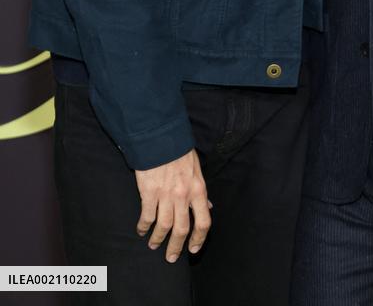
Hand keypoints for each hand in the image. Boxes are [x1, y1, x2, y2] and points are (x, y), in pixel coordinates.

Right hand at [135, 148, 210, 262]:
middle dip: (176, 247)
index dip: (199, 238)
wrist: (161, 137)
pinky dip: (144, 227)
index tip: (193, 249)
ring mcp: (166, 195)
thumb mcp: (197, 169)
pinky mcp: (149, 192)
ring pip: (164, 226)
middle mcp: (184, 195)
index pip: (204, 221)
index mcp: (198, 189)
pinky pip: (147, 216)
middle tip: (170, 257)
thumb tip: (208, 206)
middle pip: (182, 229)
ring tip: (154, 245)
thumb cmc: (180, 152)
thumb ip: (201, 190)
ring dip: (158, 239)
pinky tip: (141, 230)